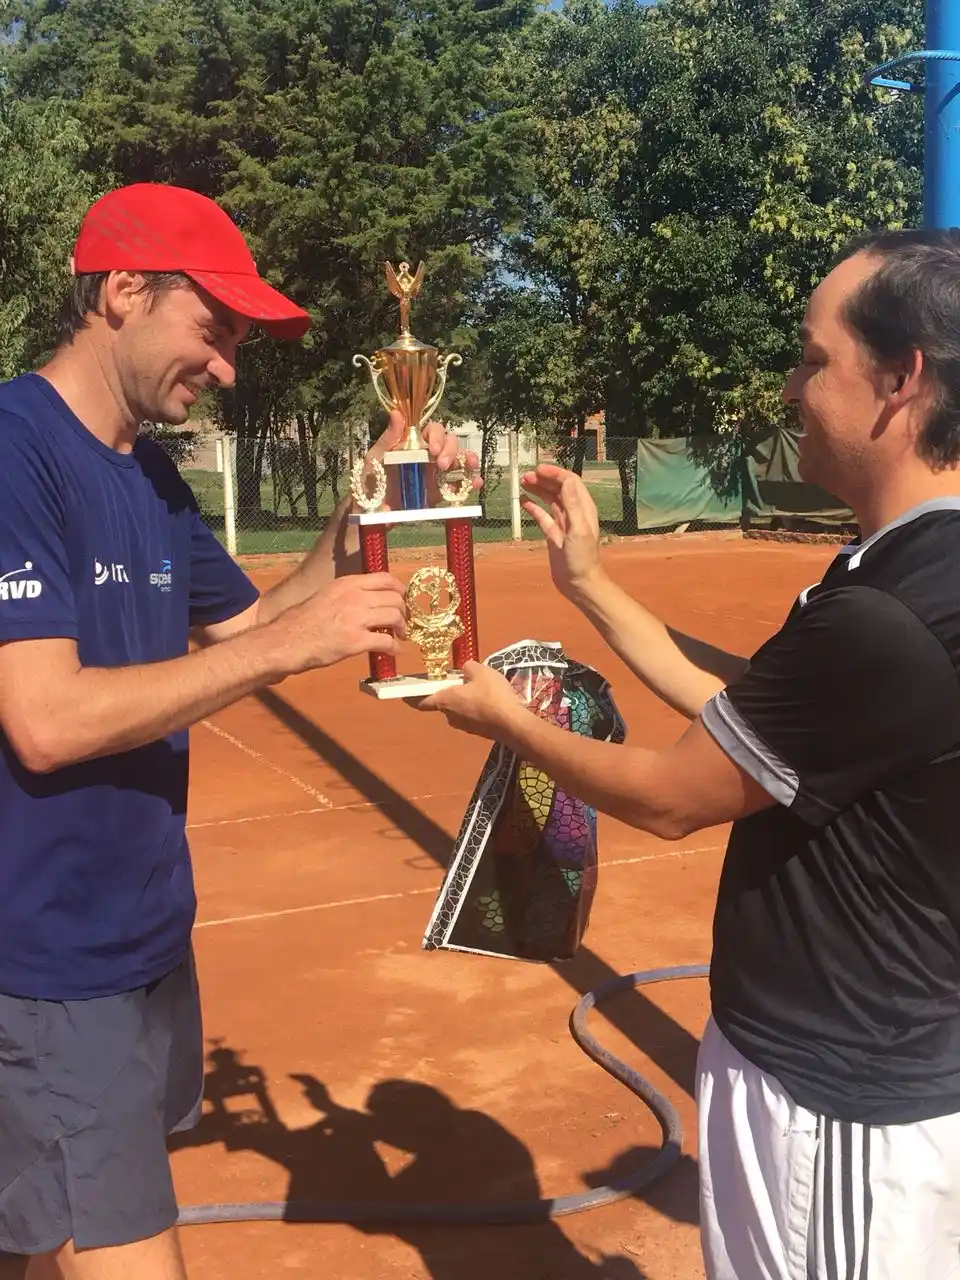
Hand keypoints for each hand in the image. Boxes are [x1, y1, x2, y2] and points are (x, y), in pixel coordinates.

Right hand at [272, 573, 406, 673]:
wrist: (287, 641)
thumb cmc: (303, 621)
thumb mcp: (327, 595)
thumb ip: (349, 594)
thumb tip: (371, 599)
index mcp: (348, 583)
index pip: (385, 579)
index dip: (399, 590)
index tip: (402, 600)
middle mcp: (354, 597)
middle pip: (395, 598)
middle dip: (403, 611)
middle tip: (402, 623)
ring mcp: (356, 618)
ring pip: (395, 617)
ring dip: (401, 628)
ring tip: (399, 636)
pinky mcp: (356, 641)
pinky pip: (386, 642)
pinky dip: (395, 648)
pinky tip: (394, 652)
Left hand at [365, 410, 481, 508]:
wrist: (371, 511)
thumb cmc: (370, 480)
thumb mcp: (375, 457)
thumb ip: (388, 438)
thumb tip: (396, 413)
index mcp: (414, 444)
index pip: (433, 431)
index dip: (437, 436)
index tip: (433, 450)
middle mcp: (428, 456)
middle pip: (449, 443)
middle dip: (451, 451)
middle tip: (443, 465)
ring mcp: (436, 474)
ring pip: (458, 460)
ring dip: (467, 460)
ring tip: (470, 468)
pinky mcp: (440, 493)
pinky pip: (459, 485)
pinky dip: (470, 482)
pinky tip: (475, 483)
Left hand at [415, 660, 527, 740]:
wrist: (513, 724)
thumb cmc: (492, 695)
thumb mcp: (481, 671)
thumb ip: (469, 667)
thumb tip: (465, 670)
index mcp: (445, 701)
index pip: (421, 701)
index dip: (411, 697)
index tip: (404, 694)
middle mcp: (450, 716)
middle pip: (443, 703)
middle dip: (449, 692)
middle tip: (460, 680)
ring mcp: (465, 726)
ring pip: (459, 710)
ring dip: (464, 700)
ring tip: (481, 688)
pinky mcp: (479, 731)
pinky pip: (472, 716)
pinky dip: (476, 708)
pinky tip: (491, 700)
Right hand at [520, 464, 602, 599]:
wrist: (578, 583)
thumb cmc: (582, 558)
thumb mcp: (578, 529)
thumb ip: (572, 505)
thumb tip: (566, 481)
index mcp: (583, 508)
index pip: (570, 482)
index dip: (555, 473)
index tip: (538, 469)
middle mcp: (574, 512)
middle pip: (558, 488)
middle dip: (543, 479)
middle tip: (525, 476)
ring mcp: (563, 522)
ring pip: (549, 499)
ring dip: (538, 489)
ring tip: (523, 482)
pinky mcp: (553, 533)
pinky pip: (542, 515)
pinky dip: (533, 507)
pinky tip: (523, 501)